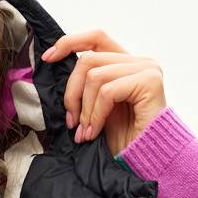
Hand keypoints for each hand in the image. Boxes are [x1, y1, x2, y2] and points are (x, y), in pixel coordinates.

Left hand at [40, 29, 166, 157]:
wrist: (146, 160)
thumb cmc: (123, 139)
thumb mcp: (98, 107)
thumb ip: (87, 85)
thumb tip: (57, 65)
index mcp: (127, 63)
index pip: (96, 38)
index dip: (70, 43)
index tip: (48, 58)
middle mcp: (140, 61)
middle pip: (89, 59)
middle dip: (72, 93)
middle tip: (72, 122)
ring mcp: (147, 69)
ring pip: (95, 76)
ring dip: (84, 109)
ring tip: (85, 132)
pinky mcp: (149, 82)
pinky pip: (107, 92)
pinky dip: (95, 115)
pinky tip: (95, 132)